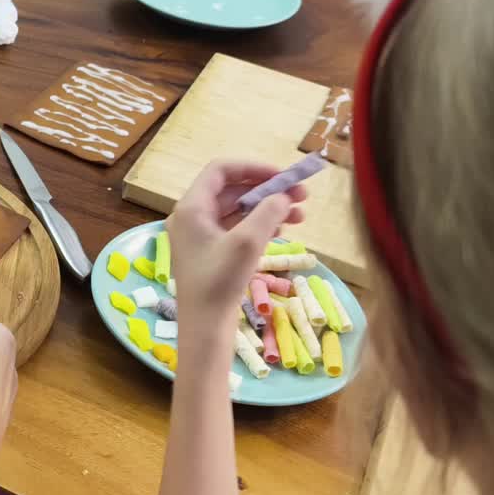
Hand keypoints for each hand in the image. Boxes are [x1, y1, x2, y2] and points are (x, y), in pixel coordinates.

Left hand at [167, 161, 306, 345]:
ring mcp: (199, 236)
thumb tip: (284, 196)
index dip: (253, 168)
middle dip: (267, 190)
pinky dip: (259, 225)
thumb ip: (268, 212)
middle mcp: (191, 217)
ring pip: (237, 209)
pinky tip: (283, 230)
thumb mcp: (248, 242)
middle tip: (302, 195)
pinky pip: (236, 228)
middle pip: (232, 189)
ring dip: (268, 208)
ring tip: (301, 215)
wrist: (205, 326)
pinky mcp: (210, 252)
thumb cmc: (220, 282)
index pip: (221, 170)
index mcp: (191, 208)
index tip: (284, 175)